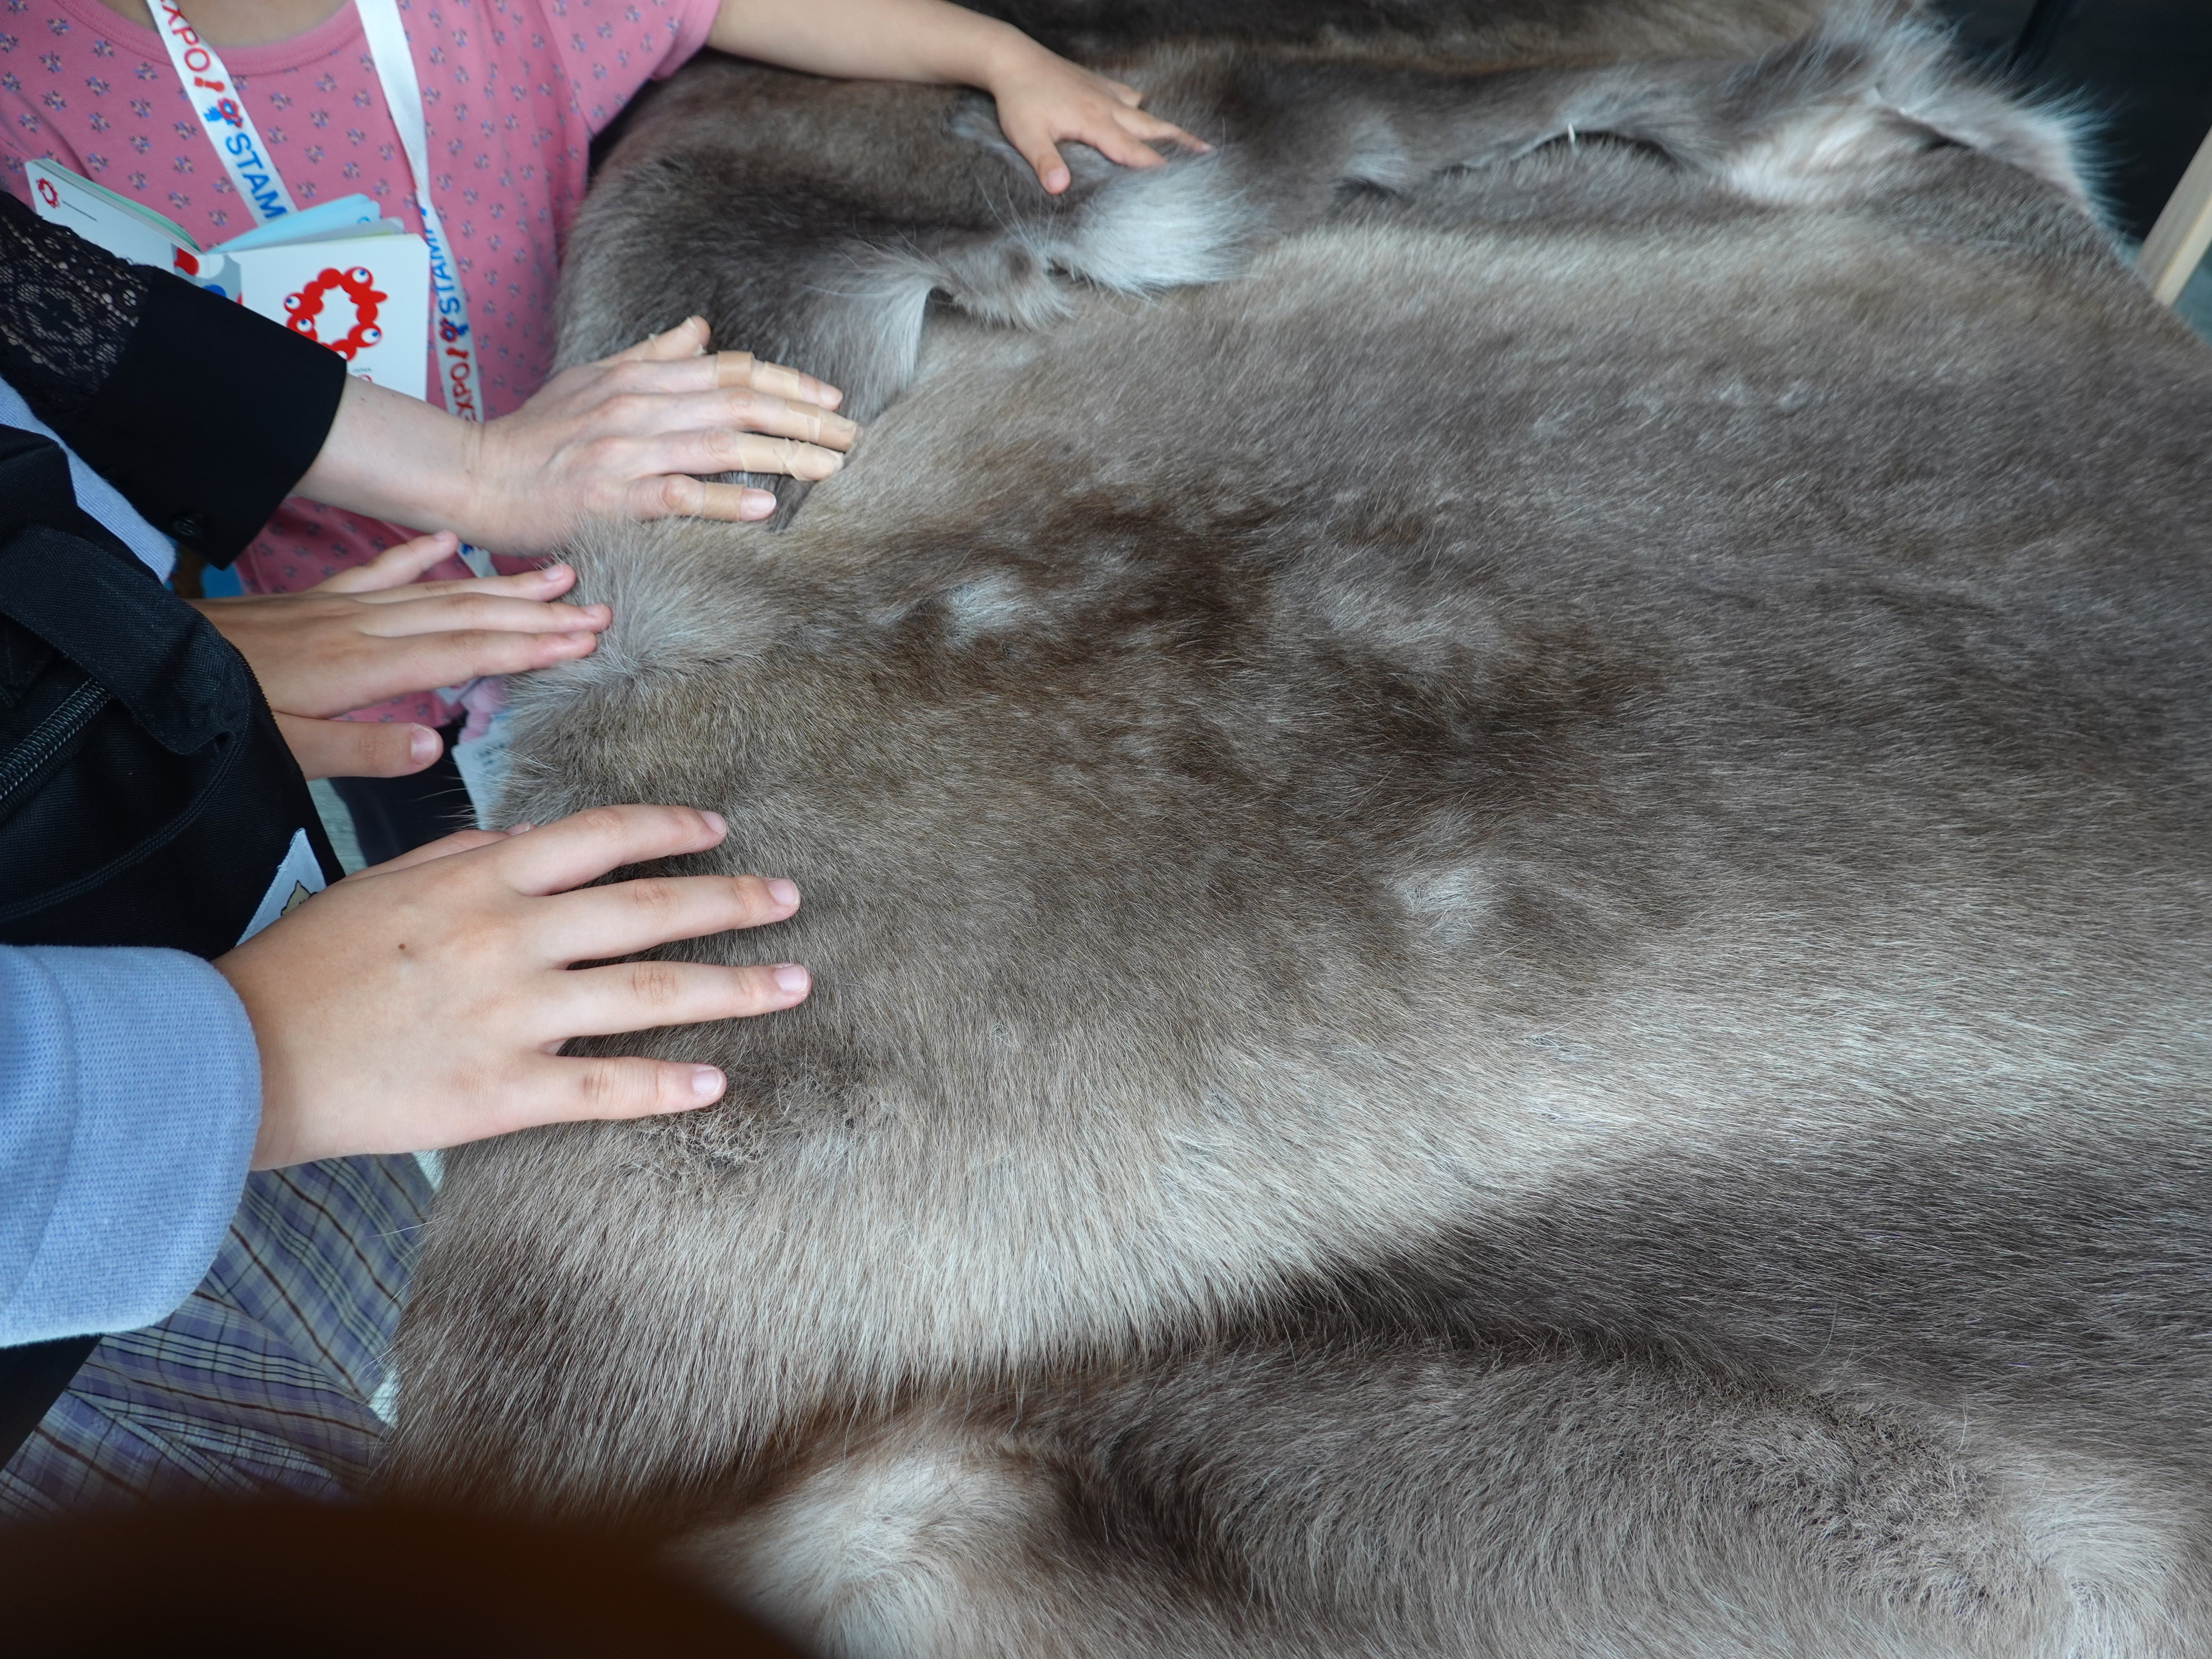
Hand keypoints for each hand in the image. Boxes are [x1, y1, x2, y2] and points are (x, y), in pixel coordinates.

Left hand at [190, 531, 609, 779]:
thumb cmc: (216, 716)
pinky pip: (378, 573)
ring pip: (437, 591)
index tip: (584, 642)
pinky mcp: (314, 603)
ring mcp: (340, 609)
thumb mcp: (283, 751)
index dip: (529, 648)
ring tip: (554, 575)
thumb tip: (434, 748)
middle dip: (537, 613)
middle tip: (598, 608)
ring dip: (499, 584)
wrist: (146, 664)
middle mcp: (362, 628)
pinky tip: (449, 541)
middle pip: (466, 616)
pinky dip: (417, 555)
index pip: (465, 653)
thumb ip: (359, 750)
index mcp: (362, 668)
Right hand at [218, 805, 810, 1168]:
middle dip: (732, 902)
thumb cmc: (312, 962)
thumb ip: (464, 854)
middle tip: (790, 901)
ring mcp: (514, 1014)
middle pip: (650, 909)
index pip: (603, 837)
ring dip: (733, 987)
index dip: (671, 831)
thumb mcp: (385, 880)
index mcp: (484, 879)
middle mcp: (512, 936)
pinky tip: (717, 1082)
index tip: (719, 833)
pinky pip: (604, 1087)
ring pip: (649, 993)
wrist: (246, 1051)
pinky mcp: (503, 1091)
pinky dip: (666, 1085)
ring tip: (795, 982)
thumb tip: (523, 840)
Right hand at [464, 319, 857, 546]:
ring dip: (782, 454)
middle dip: (802, 416)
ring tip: (831, 466)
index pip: (728, 369)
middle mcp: (639, 406)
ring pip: (720, 444)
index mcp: (639, 376)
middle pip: (738, 402)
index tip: (830, 398)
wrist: (476, 474)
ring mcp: (626, 451)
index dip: (786, 380)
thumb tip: (699, 330)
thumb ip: (652, 355)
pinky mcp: (612, 496)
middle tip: (850, 434)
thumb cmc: (536, 433)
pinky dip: (725, 500)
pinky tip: (765, 507)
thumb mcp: (593, 378)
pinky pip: (680, 495)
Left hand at [986, 43, 1208, 193]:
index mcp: (1095, 123)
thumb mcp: (1026, 136)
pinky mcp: (1096, 82)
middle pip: (1152, 128)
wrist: (1012, 59)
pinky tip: (1141, 107)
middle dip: (1181, 142)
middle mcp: (1108, 107)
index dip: (1157, 169)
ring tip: (1187, 138)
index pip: (1134, 152)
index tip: (1182, 183)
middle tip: (1209, 152)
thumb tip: (1059, 189)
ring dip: (1165, 125)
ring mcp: (1104, 92)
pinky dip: (1140, 104)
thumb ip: (1045, 163)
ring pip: (1144, 111)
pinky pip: (1127, 94)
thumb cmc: (1019, 100)